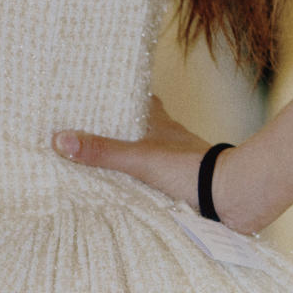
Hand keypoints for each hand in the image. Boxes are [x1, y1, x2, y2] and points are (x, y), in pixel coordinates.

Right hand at [53, 95, 209, 203]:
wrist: (232, 197)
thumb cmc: (190, 169)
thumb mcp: (139, 159)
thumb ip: (102, 151)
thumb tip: (60, 140)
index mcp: (161, 123)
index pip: (144, 100)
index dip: (126, 97)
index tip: (105, 95)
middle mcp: (171, 138)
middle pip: (144, 127)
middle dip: (122, 130)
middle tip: (95, 131)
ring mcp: (180, 161)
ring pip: (152, 152)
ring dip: (134, 157)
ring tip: (104, 163)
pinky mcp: (185, 184)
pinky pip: (158, 177)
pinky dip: (144, 180)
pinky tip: (131, 189)